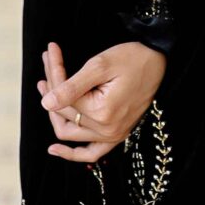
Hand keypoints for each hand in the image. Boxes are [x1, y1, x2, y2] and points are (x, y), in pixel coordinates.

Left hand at [38, 39, 166, 160]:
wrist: (158, 61)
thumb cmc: (132, 59)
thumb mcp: (100, 66)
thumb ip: (71, 87)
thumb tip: (46, 103)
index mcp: (102, 112)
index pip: (63, 97)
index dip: (53, 72)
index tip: (50, 51)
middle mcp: (107, 130)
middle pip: (64, 113)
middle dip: (52, 85)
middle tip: (48, 60)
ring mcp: (113, 136)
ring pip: (70, 132)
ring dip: (54, 111)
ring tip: (46, 85)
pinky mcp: (117, 135)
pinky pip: (92, 153)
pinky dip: (73, 154)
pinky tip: (54, 149)